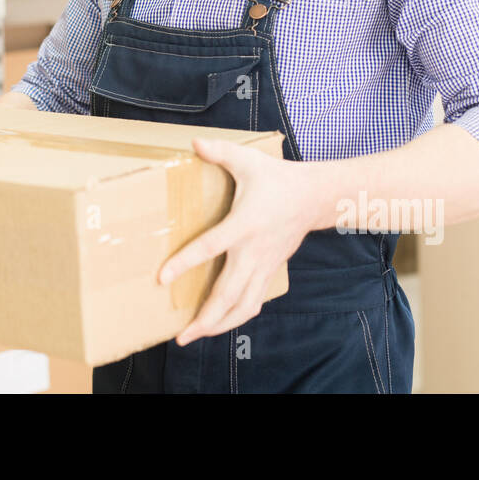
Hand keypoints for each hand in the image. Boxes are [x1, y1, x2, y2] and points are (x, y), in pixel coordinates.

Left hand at [160, 137, 331, 345]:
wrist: (315, 198)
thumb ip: (219, 152)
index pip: (209, 247)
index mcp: (243, 224)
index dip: (185, 263)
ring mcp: (263, 265)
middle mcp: (253, 251)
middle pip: (228, 294)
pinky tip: (221, 323)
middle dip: (205, 318)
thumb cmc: (278, 178)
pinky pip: (253, 301)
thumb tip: (192, 143)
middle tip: (181, 336)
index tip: (162, 278)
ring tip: (196, 335)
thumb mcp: (248, 160)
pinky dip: (237, 316)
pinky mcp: (270, 270)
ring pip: (243, 305)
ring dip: (220, 325)